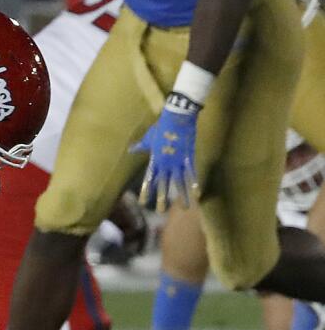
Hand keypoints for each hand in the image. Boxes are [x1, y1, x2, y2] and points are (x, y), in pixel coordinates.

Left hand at [131, 93, 199, 211]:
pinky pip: (192, 173)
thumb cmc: (161, 126)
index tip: (142, 202)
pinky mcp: (189, 157)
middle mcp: (165, 163)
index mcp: (155, 159)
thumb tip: (131, 149)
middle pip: (163, 184)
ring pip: (179, 182)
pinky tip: (197, 193)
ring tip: (185, 208)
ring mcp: (178, 161)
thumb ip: (140, 146)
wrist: (176, 118)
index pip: (149, 178)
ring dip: (182, 196)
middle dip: (162, 198)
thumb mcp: (148, 137)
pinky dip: (195, 183)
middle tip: (161, 211)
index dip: (146, 190)